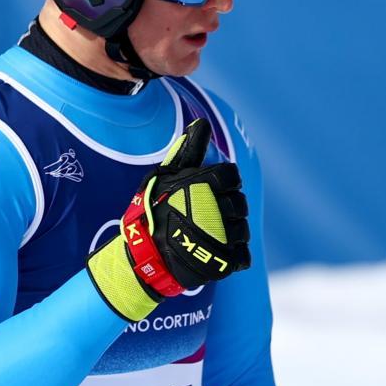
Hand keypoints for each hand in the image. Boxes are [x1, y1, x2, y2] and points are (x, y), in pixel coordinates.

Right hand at [87, 119, 250, 321]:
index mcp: (201, 185)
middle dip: (227, 208)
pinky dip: (232, 254)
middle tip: (207, 215)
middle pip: (239, 203)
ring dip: (230, 232)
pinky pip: (242, 256)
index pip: (231, 176)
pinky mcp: (222, 262)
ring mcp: (218, 238)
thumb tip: (202, 124)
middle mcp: (212, 209)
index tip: (212, 190)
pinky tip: (215, 251)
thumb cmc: (153, 212)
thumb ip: (187, 151)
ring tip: (209, 235)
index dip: (225, 182)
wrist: (143, 257)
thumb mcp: (165, 177)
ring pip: (242, 230)